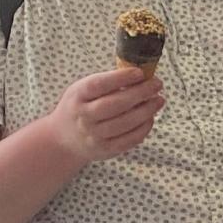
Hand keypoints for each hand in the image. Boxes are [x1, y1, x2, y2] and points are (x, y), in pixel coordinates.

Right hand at [46, 68, 164, 163]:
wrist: (63, 139)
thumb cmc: (81, 106)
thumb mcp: (83, 89)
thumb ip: (107, 82)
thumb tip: (141, 74)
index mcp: (77, 96)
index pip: (98, 85)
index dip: (120, 78)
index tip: (140, 72)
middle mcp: (83, 117)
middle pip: (115, 105)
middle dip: (140, 93)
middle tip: (157, 84)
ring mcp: (93, 136)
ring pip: (125, 123)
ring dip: (147, 110)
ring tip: (159, 100)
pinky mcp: (105, 150)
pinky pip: (129, 140)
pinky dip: (144, 128)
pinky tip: (150, 118)